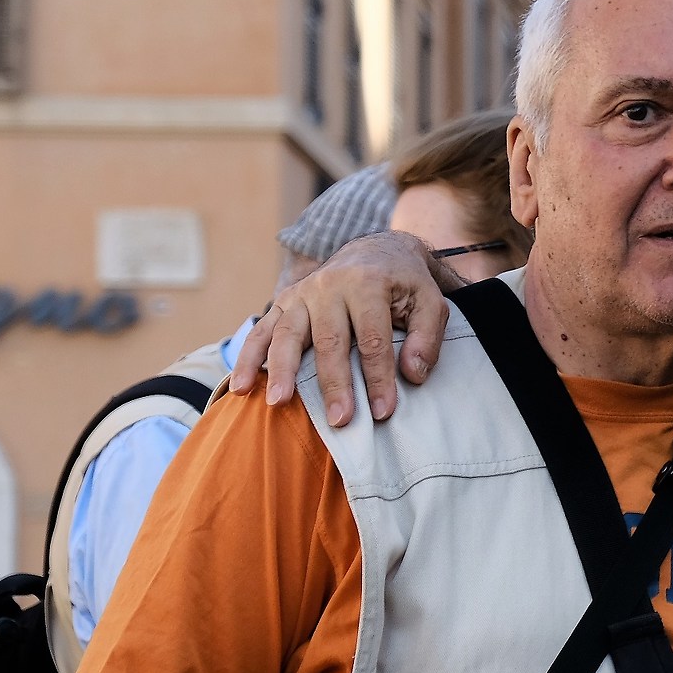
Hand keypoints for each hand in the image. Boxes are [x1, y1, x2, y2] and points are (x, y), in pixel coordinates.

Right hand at [229, 233, 458, 426]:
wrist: (375, 251)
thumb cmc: (405, 284)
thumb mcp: (430, 302)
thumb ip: (426, 338)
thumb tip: (412, 374)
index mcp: (368, 283)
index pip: (372, 339)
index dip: (378, 378)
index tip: (383, 411)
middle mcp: (329, 286)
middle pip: (329, 341)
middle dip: (334, 384)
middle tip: (340, 420)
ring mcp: (301, 294)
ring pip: (287, 335)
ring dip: (282, 371)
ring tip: (278, 403)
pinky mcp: (283, 302)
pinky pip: (261, 331)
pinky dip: (248, 359)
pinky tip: (241, 387)